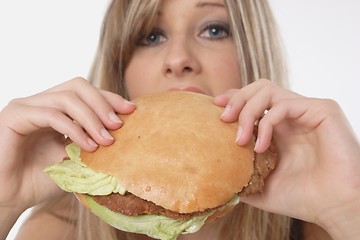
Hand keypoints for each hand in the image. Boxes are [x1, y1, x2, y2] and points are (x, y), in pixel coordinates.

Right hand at [0, 77, 135, 211]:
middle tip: (119, 126)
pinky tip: (88, 145)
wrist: (11, 198)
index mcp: (56, 108)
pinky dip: (74, 128)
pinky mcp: (15, 115)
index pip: (87, 92)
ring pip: (67, 98)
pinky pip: (51, 114)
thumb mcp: (76, 157)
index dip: (110, 98)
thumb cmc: (42, 180)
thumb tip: (125, 133)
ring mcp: (27, 106)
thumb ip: (94, 142)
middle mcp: (42, 102)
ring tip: (106, 141)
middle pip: (78, 86)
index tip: (131, 111)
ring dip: (92, 118)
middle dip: (103, 104)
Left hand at [214, 79, 359, 238]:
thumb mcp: (261, 186)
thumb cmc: (302, 198)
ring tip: (240, 140)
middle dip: (236, 99)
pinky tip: (261, 146)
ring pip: (268, 90)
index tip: (214, 109)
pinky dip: (266, 123)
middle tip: (223, 120)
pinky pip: (284, 105)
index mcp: (280, 127)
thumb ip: (241, 175)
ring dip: (247, 111)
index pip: (252, 99)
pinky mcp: (322, 110)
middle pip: (258, 88)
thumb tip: (216, 175)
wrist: (334, 207)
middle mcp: (292, 116)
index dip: (233, 98)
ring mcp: (307, 111)